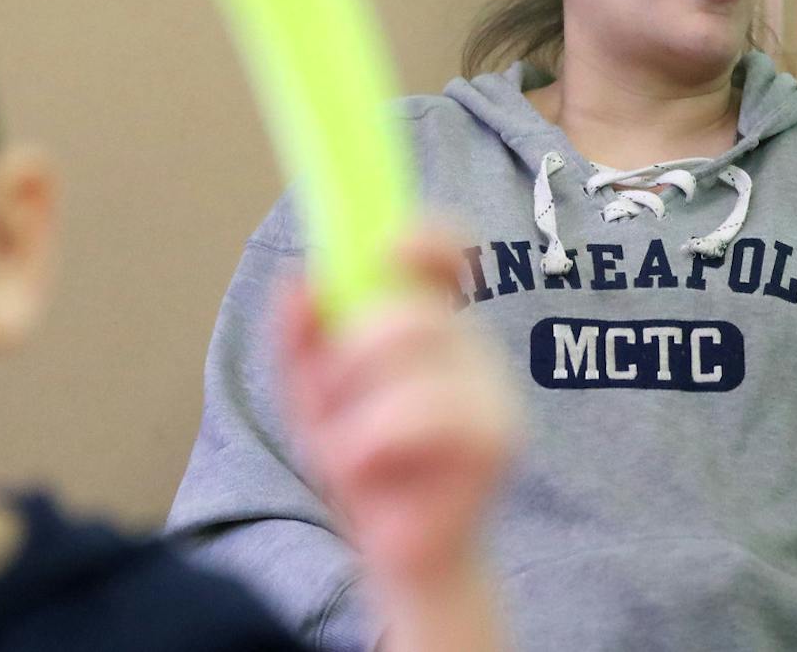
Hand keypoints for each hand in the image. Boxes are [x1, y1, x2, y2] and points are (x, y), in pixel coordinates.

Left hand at [279, 230, 517, 590]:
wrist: (402, 559)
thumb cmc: (369, 469)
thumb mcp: (315, 396)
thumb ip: (302, 337)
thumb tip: (300, 280)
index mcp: (438, 329)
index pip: (444, 257)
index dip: (424, 237)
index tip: (386, 251)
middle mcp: (476, 354)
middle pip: (411, 312)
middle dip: (350, 354)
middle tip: (336, 400)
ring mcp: (495, 396)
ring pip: (408, 366)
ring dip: (354, 410)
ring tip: (353, 448)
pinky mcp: (496, 445)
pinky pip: (410, 420)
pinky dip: (364, 447)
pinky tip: (371, 475)